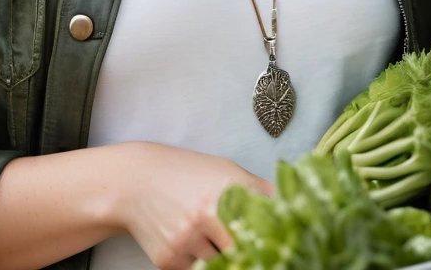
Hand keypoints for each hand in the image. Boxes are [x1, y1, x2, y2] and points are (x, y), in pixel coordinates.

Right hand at [113, 141, 273, 269]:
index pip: (261, 234)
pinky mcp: (167, 261)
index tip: (279, 251)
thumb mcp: (225, 171)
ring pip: (219, 265)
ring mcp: (184, 243)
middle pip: (241, 254)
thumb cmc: (187, 172)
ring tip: (209, 234)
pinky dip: (197, 262)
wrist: (135, 180)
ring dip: (220, 256)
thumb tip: (295, 207)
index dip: (270, 245)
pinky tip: (188, 240)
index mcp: (224, 195)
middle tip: (244, 246)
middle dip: (246, 253)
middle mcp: (204, 219)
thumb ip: (260, 190)